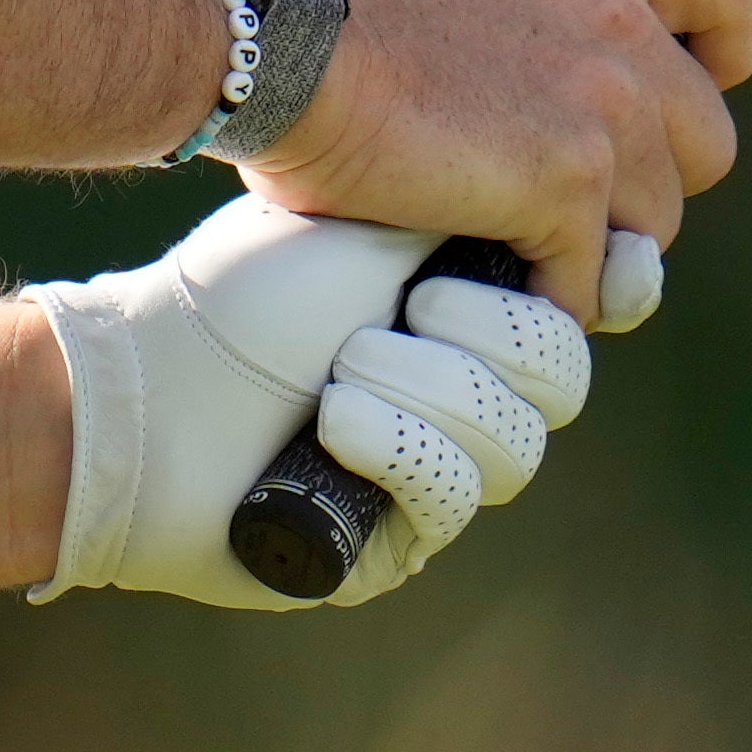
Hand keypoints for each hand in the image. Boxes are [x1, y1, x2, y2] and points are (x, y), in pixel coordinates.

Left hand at [23, 193, 610, 610]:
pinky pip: (450, 498)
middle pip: (562, 378)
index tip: (593, 258)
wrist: (150, 382)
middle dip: (496, 332)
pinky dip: (396, 448)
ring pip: (515, 445)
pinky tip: (335, 420)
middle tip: (414, 303)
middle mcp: (463, 392)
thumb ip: (487, 216)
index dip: (602, 289)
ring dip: (429, 391)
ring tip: (345, 365)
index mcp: (468, 306)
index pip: (581, 310)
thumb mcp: (379, 223)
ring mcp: (433, 470)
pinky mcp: (395, 540)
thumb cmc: (249, 290)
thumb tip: (593, 211)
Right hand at [251, 0, 751, 317]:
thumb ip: (525, 8)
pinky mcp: (568, 183)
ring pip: (656, 224)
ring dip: (593, 250)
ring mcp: (601, 104)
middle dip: (650, 184)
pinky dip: (539, 297)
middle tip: (569, 204)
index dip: (720, 53)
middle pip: (707, 137)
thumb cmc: (330, 6)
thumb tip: (527, 66)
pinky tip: (478, 284)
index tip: (688, 87)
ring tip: (513, 250)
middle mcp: (616, 22)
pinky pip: (584, 278)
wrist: (281, 40)